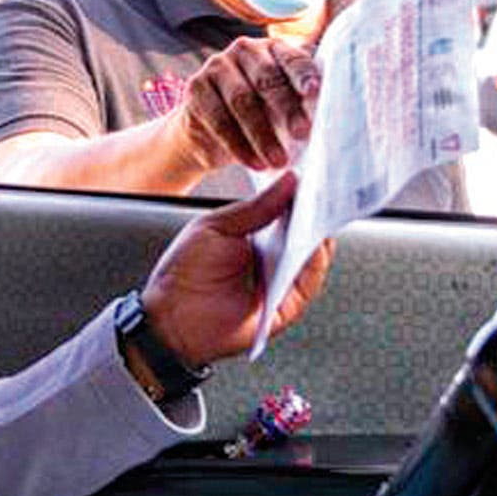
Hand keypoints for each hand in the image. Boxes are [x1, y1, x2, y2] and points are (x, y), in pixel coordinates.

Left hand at [140, 173, 335, 367]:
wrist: (171, 316)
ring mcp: (281, 284)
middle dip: (316, 214)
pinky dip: (315, 264)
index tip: (314, 179)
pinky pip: (308, 284)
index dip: (301, 198)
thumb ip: (256, 207)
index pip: (288, 214)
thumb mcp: (218, 227)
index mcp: (257, 237)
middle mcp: (273, 260)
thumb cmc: (184, 273)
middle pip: (304, 235)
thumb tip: (288, 182)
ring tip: (322, 214)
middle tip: (325, 193)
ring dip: (319, 236)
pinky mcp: (286, 307)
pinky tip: (314, 246)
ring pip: (313, 258)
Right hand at [168, 36, 320, 172]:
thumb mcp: (284, 108)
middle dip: (287, 108)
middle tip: (302, 134)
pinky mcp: (196, 88)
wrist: (210, 134)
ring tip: (278, 160)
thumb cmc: (259, 117)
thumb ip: (304, 104)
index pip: (292, 58)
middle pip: (267, 78)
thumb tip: (334, 114)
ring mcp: (217, 66)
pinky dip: (238, 144)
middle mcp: (244, 50)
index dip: (304, 74)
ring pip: (242, 100)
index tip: (314, 92)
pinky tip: (253, 162)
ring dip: (262, 134)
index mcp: (273, 48)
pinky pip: (219, 118)